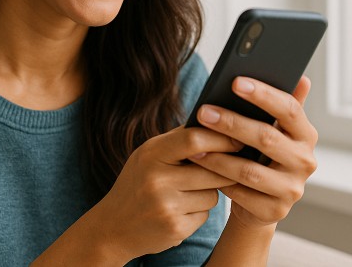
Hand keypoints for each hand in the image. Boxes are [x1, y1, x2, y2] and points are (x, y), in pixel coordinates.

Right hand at [89, 125, 240, 259]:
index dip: (221, 138)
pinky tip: (179, 211)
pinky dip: (198, 212)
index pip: (194, 139)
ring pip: (212, 194)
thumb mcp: (148, 155)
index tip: (238, 138)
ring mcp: (166, 206)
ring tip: (184, 193)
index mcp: (151, 154)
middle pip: (212, 169)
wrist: (113, 227)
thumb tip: (217, 124)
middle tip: (220, 168)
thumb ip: (178, 140)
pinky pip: (205, 214)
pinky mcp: (175, 229)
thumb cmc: (137, 183)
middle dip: (221, 169)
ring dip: (207, 193)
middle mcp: (157, 179)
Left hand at [189, 76, 317, 227]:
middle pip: (266, 138)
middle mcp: (306, 162)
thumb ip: (283, 105)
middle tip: (203, 112)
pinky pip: (241, 193)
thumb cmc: (262, 155)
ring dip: (218, 156)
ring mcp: (292, 189)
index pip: (289, 109)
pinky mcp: (276, 211)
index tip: (235, 81)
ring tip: (193, 145)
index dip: (263, 95)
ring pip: (249, 169)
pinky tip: (201, 168)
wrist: (260, 203)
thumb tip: (302, 76)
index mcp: (306, 135)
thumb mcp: (274, 130)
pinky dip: (218, 179)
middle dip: (231, 123)